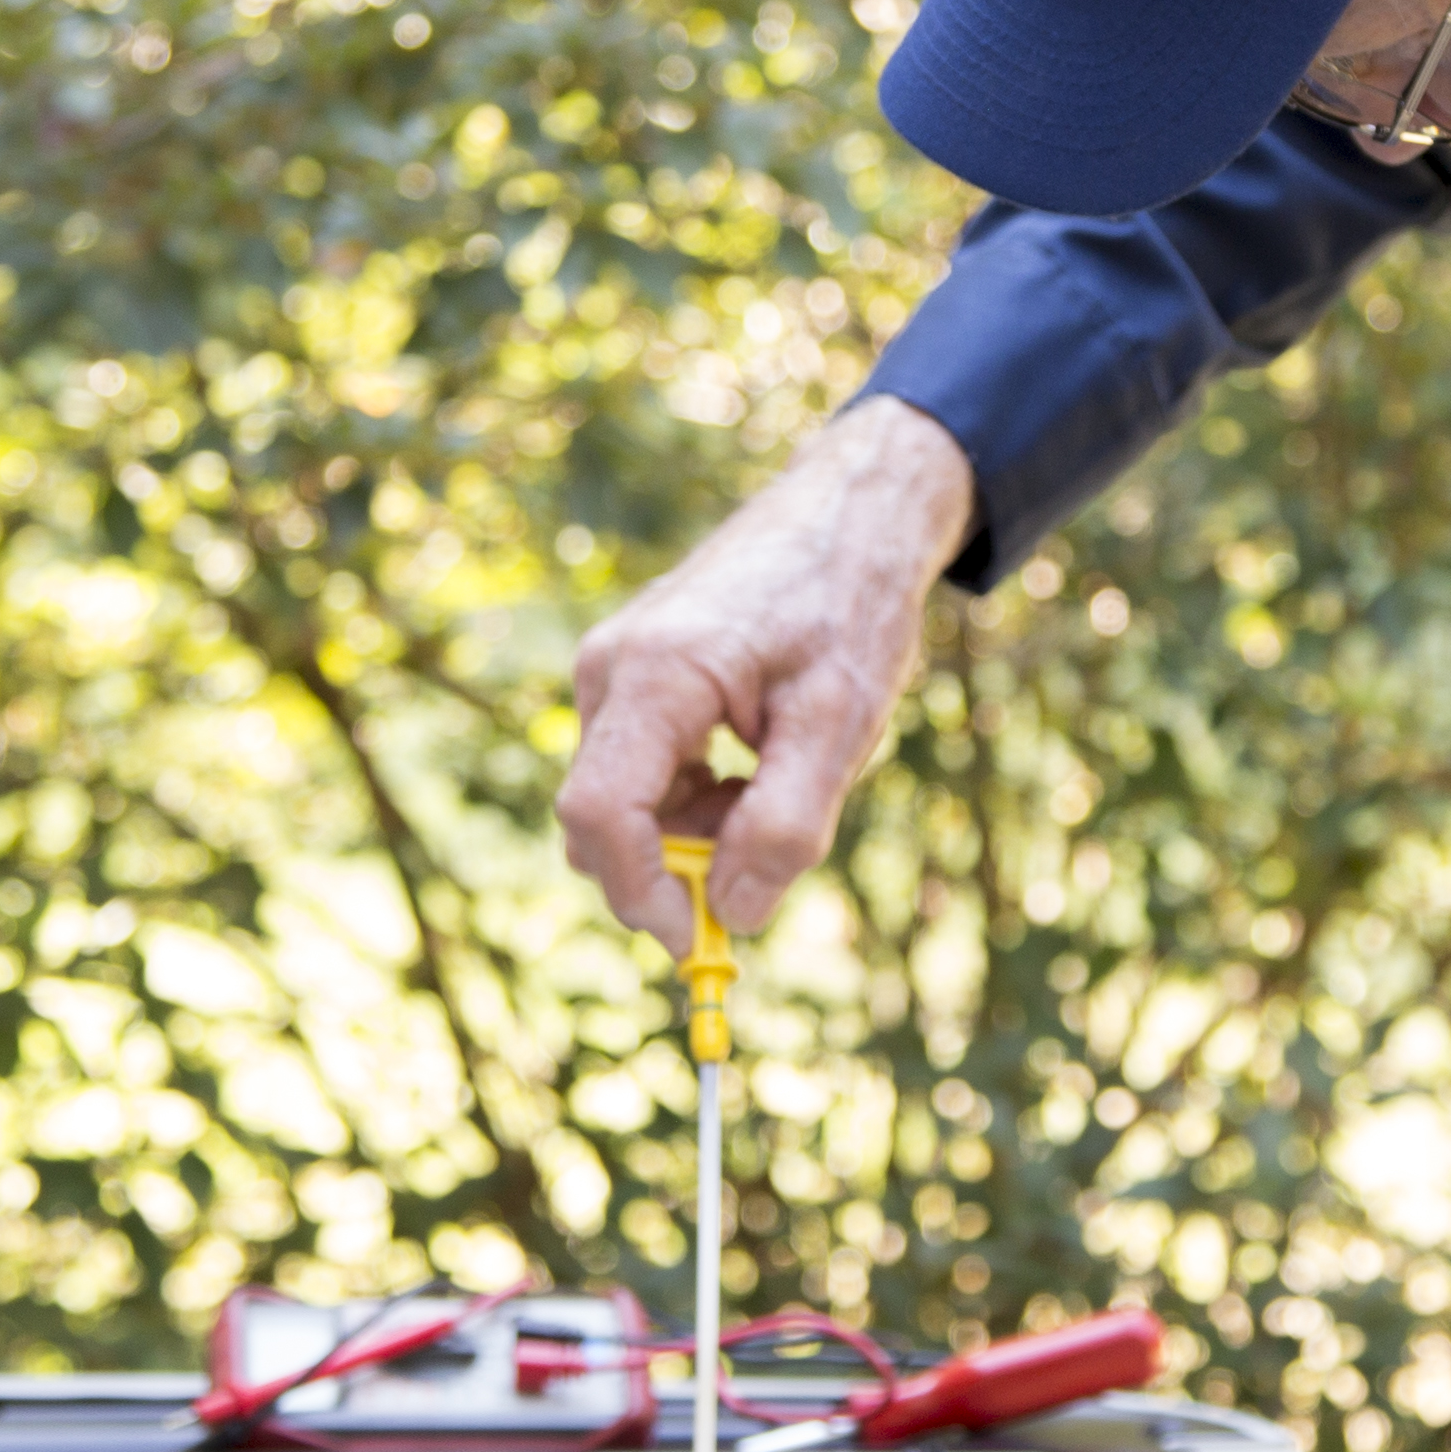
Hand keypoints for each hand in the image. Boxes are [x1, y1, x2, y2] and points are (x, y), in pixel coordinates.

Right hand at [557, 397, 975, 946]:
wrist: (851, 510)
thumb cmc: (848, 605)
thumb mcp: (838, 724)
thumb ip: (784, 826)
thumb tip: (731, 915)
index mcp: (653, 676)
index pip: (599, 817)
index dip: (640, 894)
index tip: (700, 940)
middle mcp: (610, 669)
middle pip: (601, 817)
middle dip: (673, 863)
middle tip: (766, 851)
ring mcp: (614, 668)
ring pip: (622, 799)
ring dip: (691, 828)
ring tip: (778, 784)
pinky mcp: (631, 673)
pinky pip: (638, 768)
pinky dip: (692, 795)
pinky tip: (754, 762)